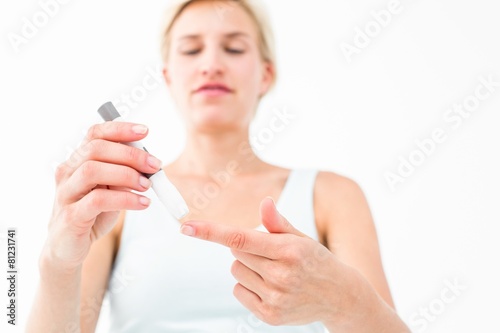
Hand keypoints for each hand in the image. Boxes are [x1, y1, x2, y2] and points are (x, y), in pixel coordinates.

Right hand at [43, 121, 160, 270]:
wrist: (67, 248)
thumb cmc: (92, 214)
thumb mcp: (111, 189)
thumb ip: (123, 174)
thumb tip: (149, 162)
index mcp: (78, 161)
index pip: (94, 134)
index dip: (120, 129)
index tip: (144, 131)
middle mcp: (68, 172)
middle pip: (96, 149)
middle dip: (130, 154)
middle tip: (154, 165)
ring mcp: (66, 193)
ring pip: (92, 170)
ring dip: (126, 175)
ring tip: (147, 185)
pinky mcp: (70, 215)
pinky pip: (97, 200)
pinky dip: (125, 199)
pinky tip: (142, 203)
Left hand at [180, 197, 354, 325]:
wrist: (339, 296)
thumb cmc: (315, 260)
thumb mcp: (300, 238)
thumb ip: (277, 222)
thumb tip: (264, 202)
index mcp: (288, 250)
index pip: (240, 237)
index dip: (210, 232)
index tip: (186, 227)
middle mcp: (281, 275)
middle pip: (235, 252)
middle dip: (246, 247)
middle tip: (270, 253)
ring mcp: (275, 298)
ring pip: (236, 270)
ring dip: (247, 266)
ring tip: (273, 271)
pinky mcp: (269, 315)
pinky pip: (239, 291)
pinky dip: (248, 285)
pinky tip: (271, 287)